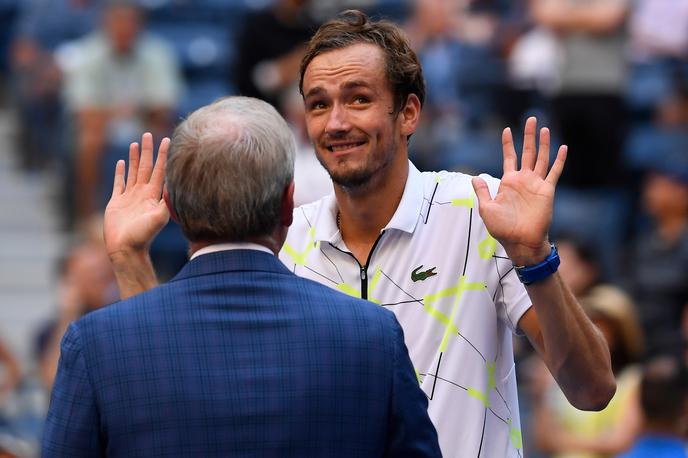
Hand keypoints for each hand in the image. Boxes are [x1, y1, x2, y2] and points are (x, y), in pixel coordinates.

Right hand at [104, 133, 169, 260]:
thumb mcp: (158, 218)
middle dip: (147, 151)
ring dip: (133, 158)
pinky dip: (120, 173)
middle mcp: (143, 194)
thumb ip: (166, 203)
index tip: (167, 141)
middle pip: (145, 167)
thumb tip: (173, 186)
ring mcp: (130, 197)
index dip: (163, 156)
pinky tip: (120, 163)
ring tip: (136, 143)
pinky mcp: (116, 202)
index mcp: (153, 195)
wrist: (126, 249)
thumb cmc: (143, 236)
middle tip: (149, 134)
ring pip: (132, 172)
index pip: (159, 170)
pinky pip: (118, 184)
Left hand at [472, 117, 566, 265]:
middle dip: (528, 135)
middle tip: (531, 119)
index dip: (508, 144)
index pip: (509, 157)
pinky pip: (555, 172)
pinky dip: (559, 160)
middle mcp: (523, 180)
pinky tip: (563, 147)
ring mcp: (536, 184)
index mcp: (508, 182)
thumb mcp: (487, 208)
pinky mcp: (547, 190)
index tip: (506, 130)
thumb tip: (474, 177)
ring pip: (541, 158)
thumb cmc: (502, 228)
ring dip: (543, 143)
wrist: (520, 241)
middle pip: (527, 152)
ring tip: (544, 128)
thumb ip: (482, 191)